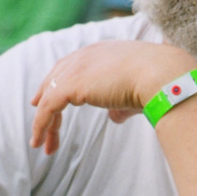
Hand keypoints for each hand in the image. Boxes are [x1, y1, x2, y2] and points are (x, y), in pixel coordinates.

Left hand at [29, 41, 194, 153]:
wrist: (160, 76)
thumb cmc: (157, 83)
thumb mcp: (135, 92)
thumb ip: (120, 105)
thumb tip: (114, 119)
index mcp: (101, 51)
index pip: (71, 64)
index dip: (59, 80)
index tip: (49, 94)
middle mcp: (85, 56)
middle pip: (55, 77)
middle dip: (44, 96)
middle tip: (36, 111)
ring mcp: (76, 68)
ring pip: (49, 96)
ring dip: (44, 122)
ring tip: (40, 144)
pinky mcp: (70, 85)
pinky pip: (47, 108)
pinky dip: (41, 125)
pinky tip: (40, 140)